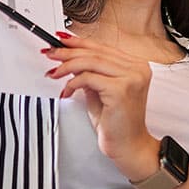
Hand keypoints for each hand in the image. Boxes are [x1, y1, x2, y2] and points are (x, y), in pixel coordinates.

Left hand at [43, 33, 158, 178]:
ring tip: (54, 72)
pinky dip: (72, 82)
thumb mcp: (101, 91)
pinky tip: (66, 90)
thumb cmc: (116, 123)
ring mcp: (131, 78)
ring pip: (90, 62)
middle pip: (96, 52)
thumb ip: (91, 73)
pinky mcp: (120, 90)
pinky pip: (88, 78)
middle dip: (68, 52)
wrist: (128, 146)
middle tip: (51, 53)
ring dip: (66, 66)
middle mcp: (137, 69)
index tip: (62, 41)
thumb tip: (69, 58)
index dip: (79, 42)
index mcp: (136, 66)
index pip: (103, 48)